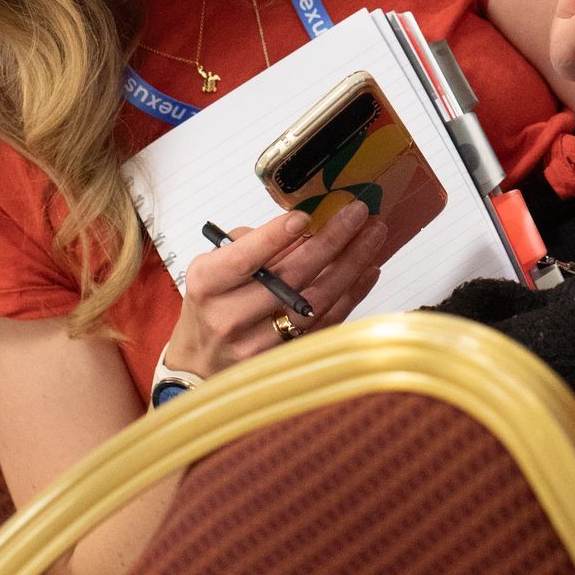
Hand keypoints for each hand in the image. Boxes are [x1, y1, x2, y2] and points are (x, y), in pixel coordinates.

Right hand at [167, 201, 389, 376]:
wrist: (202, 361)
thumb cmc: (213, 303)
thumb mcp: (217, 267)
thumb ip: (255, 244)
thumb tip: (306, 223)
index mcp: (207, 285)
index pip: (244, 259)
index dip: (275, 237)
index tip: (305, 216)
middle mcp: (230, 317)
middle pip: (289, 279)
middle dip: (330, 241)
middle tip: (357, 213)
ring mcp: (258, 344)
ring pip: (315, 303)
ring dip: (350, 266)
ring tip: (373, 237)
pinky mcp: (284, 359)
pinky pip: (327, 324)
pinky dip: (352, 295)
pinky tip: (368, 270)